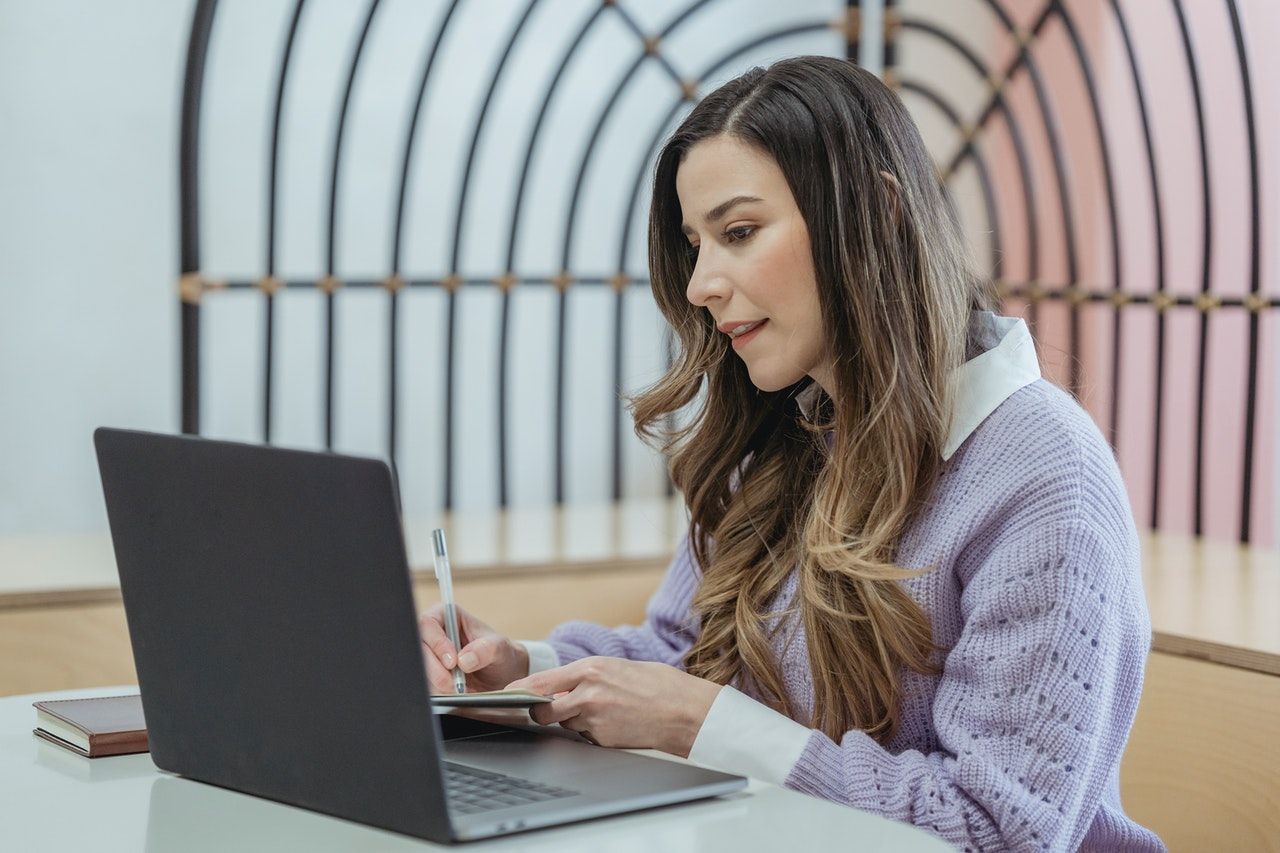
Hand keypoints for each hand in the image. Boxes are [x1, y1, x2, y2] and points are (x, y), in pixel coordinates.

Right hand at [417, 604, 528, 694]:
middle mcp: (434, 633)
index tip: (452, 662)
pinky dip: (437, 690)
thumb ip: (485, 649)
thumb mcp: (500, 648)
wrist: (501, 676)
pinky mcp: (428, 672)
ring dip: (437, 681)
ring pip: (419, 668)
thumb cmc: (500, 654)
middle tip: (453, 683)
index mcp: (448, 616)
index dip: (436, 642)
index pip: (428, 623)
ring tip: (459, 687)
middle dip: (435, 668)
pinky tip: (454, 691)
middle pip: (418, 647)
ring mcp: (429, 654)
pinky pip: (423, 682)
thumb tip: (464, 659)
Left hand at [504, 657, 721, 756]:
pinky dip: (593, 733)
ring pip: (566, 724)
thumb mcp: (619, 667)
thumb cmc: (659, 684)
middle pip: (544, 709)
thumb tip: (562, 686)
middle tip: (550, 711)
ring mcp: (595, 719)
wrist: (685, 711)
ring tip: (604, 712)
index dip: (520, 692)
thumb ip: (588, 676)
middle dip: (542, 713)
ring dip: (574, 722)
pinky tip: (616, 725)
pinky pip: (587, 738)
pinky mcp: (604, 740)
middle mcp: (588, 693)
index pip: (541, 681)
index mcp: (591, 669)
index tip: (508, 695)